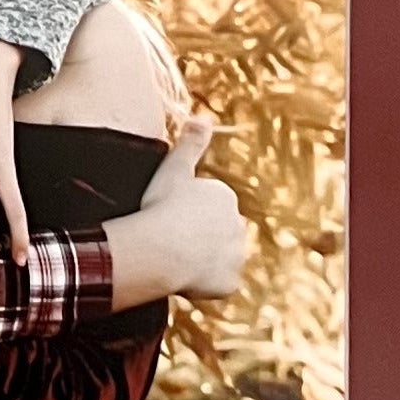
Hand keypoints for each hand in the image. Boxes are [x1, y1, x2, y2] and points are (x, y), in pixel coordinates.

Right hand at [135, 116, 250, 301]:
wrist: (161, 249)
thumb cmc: (163, 207)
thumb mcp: (174, 170)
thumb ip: (191, 143)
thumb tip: (202, 116)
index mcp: (225, 198)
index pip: (206, 207)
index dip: (184, 214)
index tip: (168, 217)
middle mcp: (238, 225)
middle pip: (215, 232)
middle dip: (198, 237)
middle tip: (169, 240)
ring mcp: (236, 256)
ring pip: (218, 258)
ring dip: (202, 261)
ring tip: (175, 260)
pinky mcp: (230, 282)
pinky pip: (217, 284)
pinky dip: (204, 284)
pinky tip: (183, 279)